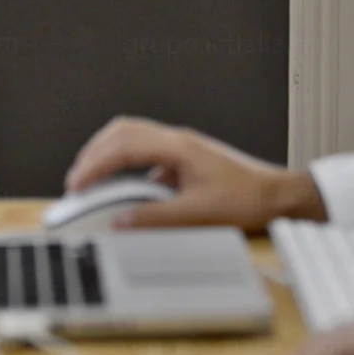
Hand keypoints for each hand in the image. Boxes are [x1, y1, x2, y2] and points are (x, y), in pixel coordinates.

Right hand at [63, 115, 325, 230]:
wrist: (278, 195)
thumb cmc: (246, 200)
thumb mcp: (198, 215)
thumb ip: (156, 218)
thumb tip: (120, 222)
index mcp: (178, 147)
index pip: (124, 147)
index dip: (95, 166)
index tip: (77, 185)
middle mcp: (177, 140)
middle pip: (122, 132)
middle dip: (94, 154)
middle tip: (75, 181)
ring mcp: (181, 146)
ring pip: (132, 136)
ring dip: (108, 154)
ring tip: (90, 178)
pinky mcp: (185, 158)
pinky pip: (146, 151)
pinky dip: (125, 163)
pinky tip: (123, 186)